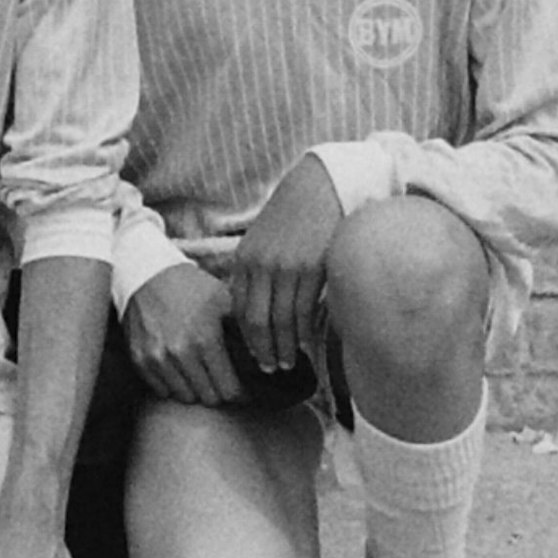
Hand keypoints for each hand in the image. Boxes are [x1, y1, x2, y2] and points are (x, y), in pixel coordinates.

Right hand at [123, 262, 245, 407]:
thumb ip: (246, 330)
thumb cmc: (191, 286)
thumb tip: (264, 357)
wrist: (147, 273)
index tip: (243, 390)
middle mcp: (180, 353)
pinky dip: (173, 385)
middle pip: (209, 398)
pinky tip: (180, 368)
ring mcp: (157, 358)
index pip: (229, 390)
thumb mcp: (225, 300)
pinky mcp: (139, 359)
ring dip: (196, 389)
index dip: (240, 394)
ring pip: (186, 397)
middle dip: (220, 391)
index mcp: (206, 340)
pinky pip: (162, 390)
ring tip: (201, 372)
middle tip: (223, 379)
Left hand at [224, 159, 344, 381]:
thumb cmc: (292, 218)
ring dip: (285, 347)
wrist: (319, 188)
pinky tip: (307, 344)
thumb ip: (256, 272)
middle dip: (262, 350)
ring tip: (288, 363)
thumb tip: (258, 310)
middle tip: (270, 369)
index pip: (238, 310)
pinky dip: (304, 332)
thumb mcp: (262, 242)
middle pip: (256, 321)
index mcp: (244, 260)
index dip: (245, 338)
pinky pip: (305, 310)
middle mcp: (260, 266)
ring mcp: (285, 268)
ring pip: (281, 321)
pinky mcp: (311, 269)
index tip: (254, 355)